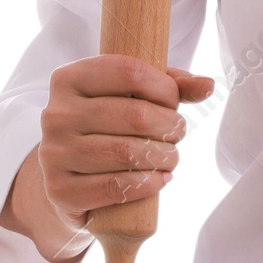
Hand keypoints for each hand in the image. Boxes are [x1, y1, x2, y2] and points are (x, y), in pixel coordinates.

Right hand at [37, 56, 214, 227]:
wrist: (70, 173)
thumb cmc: (108, 124)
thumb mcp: (135, 95)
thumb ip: (173, 84)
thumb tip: (208, 84)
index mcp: (70, 78)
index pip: (129, 72)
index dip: (164, 88)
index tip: (173, 103)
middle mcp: (55, 113)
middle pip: (134, 115)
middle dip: (169, 126)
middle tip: (177, 133)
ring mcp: (54, 153)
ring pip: (126, 152)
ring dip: (163, 157)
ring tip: (171, 156)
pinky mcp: (59, 190)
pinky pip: (113, 187)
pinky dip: (147, 184)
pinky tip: (158, 179)